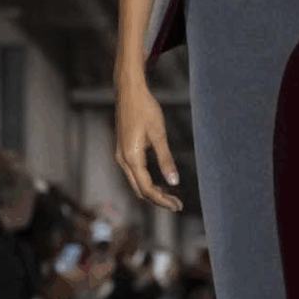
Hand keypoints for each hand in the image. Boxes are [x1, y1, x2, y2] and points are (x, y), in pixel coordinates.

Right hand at [115, 80, 182, 211]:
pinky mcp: (123, 151)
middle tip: (177, 204)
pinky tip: (160, 182)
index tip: (178, 206)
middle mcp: (122, 160)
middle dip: (158, 200)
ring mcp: (121, 155)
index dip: (162, 200)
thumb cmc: (145, 109)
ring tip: (171, 196)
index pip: (147, 188)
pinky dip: (146, 182)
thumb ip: (166, 159)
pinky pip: (134, 174)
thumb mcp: (159, 134)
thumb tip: (174, 182)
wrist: (128, 92)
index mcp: (131, 157)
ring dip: (152, 192)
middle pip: (139, 190)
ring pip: (135, 183)